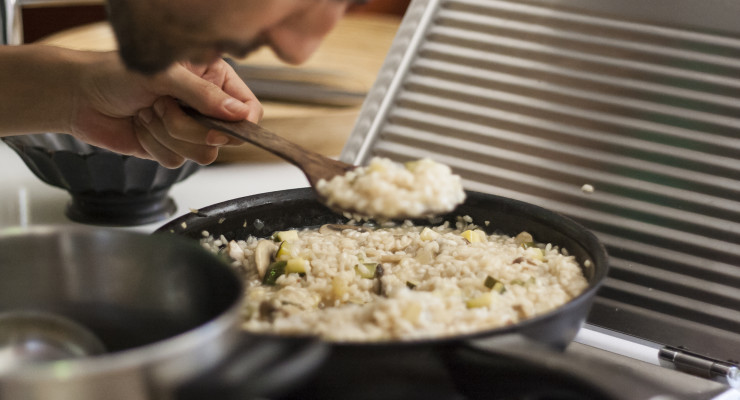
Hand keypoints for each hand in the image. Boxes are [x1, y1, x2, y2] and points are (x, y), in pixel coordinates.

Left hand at [72, 52, 261, 167]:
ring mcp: (188, 129)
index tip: (216, 124)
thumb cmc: (116, 74)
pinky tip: (140, 126)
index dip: (238, 123)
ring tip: (148, 112)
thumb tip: (238, 114)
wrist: (78, 96)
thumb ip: (204, 95)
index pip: (248, 110)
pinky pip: (177, 161)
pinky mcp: (170, 148)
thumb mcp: (164, 75)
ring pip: (201, 153)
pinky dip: (154, 145)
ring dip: (168, 134)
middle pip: (225, 137)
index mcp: (213, 79)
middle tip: (164, 105)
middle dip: (189, 126)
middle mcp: (204, 106)